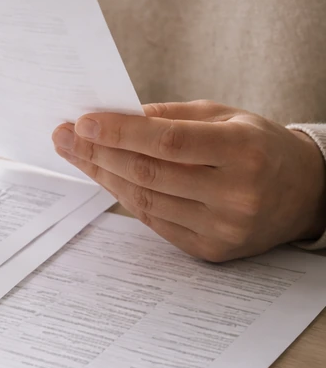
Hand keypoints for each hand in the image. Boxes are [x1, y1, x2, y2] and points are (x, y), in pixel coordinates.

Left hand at [51, 100, 325, 261]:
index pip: (167, 142)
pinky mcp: (211, 250)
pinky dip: (125, 198)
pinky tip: (105, 178)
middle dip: (99, 153)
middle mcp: (236, 193)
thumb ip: (170, 116)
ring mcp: (223, 227)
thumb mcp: (226, 117)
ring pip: (145, 201)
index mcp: (244, 150)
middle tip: (65, 137)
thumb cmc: (259, 146)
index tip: (83, 122)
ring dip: (104, 176)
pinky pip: (154, 222)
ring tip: (77, 155)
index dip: (120, 133)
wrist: (306, 193)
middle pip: (149, 173)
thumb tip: (112, 116)